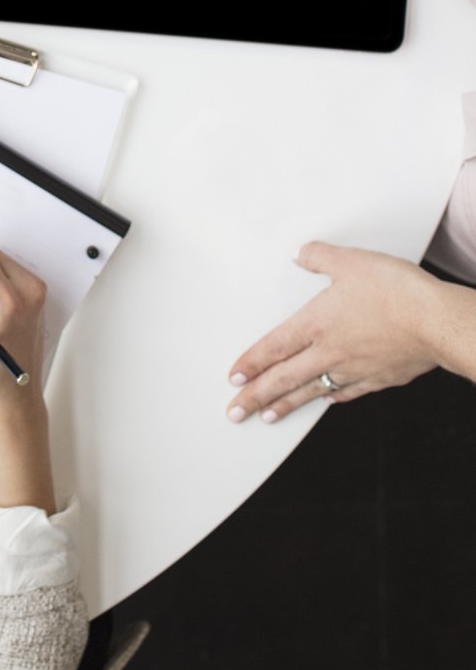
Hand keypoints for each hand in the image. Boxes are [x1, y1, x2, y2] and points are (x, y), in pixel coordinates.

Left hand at [226, 243, 442, 423]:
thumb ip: (319, 256)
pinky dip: (331, 398)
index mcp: (316, 324)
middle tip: (235, 413)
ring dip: (287, 404)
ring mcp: (354, 369)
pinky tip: (325, 400)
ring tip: (268, 417)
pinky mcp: (379, 378)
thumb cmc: (395, 292)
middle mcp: (330, 352)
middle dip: (255, 397)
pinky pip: (347, 392)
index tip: (234, 378)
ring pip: (311, 391)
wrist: (437, 323)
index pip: (273, 347)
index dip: (251, 363)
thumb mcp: (350, 261)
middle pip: (284, 378)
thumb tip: (299, 253)